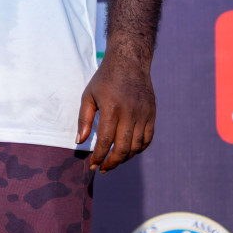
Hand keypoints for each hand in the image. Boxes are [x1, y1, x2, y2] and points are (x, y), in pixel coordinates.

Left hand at [76, 50, 155, 172]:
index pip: (106, 141)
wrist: (130, 63)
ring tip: (113, 162)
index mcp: (112, 109)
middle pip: (123, 148)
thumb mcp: (88, 96)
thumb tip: (80, 141)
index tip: (93, 165)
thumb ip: (84, 120)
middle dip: (112, 163)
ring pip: (136, 147)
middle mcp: (130, 114)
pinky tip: (128, 153)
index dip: (99, 156)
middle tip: (103, 169)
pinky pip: (148, 139)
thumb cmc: (105, 79)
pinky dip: (138, 149)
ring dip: (125, 158)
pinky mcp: (152, 115)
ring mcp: (144, 115)